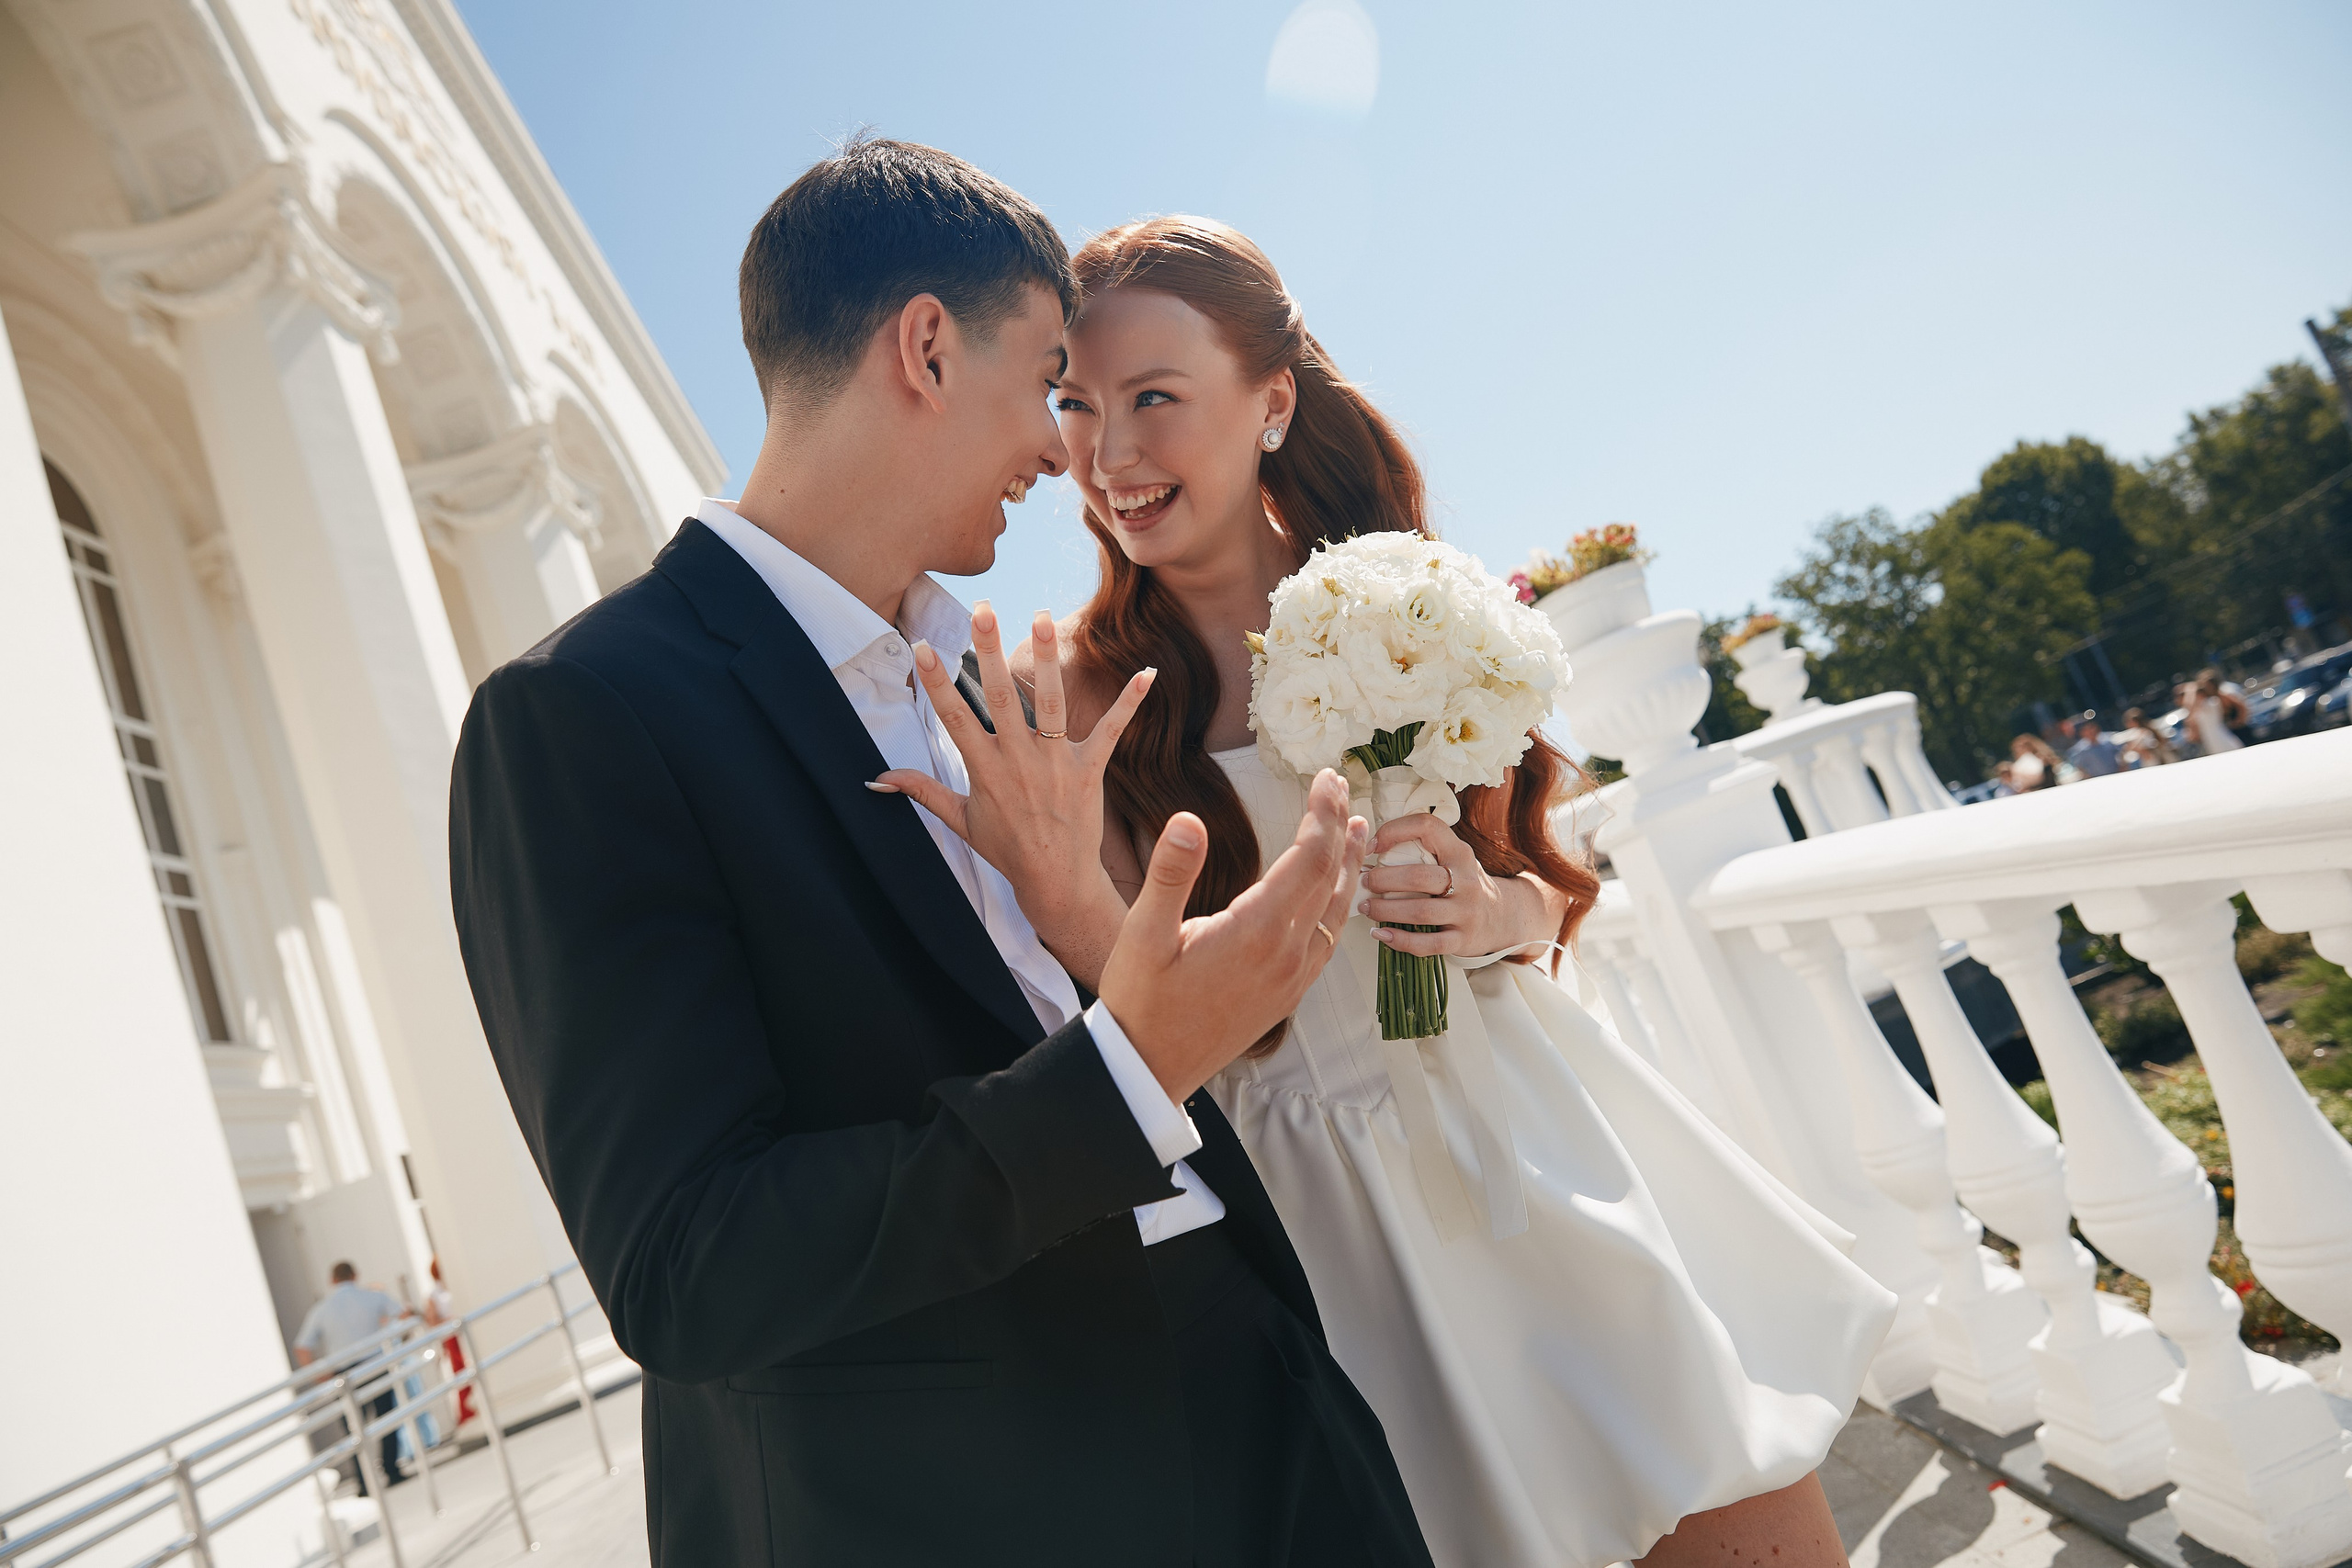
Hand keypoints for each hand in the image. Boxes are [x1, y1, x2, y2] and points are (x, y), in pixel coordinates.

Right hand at [873, 605, 1151, 984]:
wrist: (1055, 881)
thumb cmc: (1006, 848)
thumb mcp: (960, 819)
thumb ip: (922, 790)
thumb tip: (877, 778)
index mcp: (984, 769)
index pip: (954, 717)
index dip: (936, 681)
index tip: (922, 645)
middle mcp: (1018, 760)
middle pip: (1000, 697)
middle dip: (989, 650)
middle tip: (981, 609)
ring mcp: (1056, 763)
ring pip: (1050, 702)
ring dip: (1047, 659)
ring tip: (1042, 615)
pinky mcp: (1089, 770)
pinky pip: (1111, 730)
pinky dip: (1130, 701)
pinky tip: (1148, 672)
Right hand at [1099, 770, 1368, 1102]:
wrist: (1149, 1068)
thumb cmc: (1141, 1000)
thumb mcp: (1143, 934)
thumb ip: (1170, 874)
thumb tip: (1189, 820)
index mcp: (1257, 932)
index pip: (1309, 858)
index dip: (1323, 813)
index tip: (1326, 778)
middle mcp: (1287, 955)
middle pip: (1330, 878)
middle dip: (1340, 827)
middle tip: (1343, 787)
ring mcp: (1292, 978)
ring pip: (1337, 912)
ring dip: (1349, 866)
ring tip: (1359, 830)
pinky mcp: (1288, 994)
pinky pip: (1327, 941)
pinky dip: (1338, 905)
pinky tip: (1334, 895)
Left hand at [1361, 813, 1563, 958]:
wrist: (1503, 916)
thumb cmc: (1464, 883)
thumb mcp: (1453, 858)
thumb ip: (1423, 850)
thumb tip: (1367, 848)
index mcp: (1459, 852)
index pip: (1427, 827)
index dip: (1395, 831)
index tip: (1372, 845)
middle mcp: (1465, 880)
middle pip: (1418, 876)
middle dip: (1383, 879)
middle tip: (1364, 882)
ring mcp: (1466, 912)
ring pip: (1420, 912)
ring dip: (1386, 910)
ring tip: (1367, 907)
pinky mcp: (1462, 940)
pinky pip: (1428, 944)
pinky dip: (1400, 940)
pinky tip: (1381, 933)